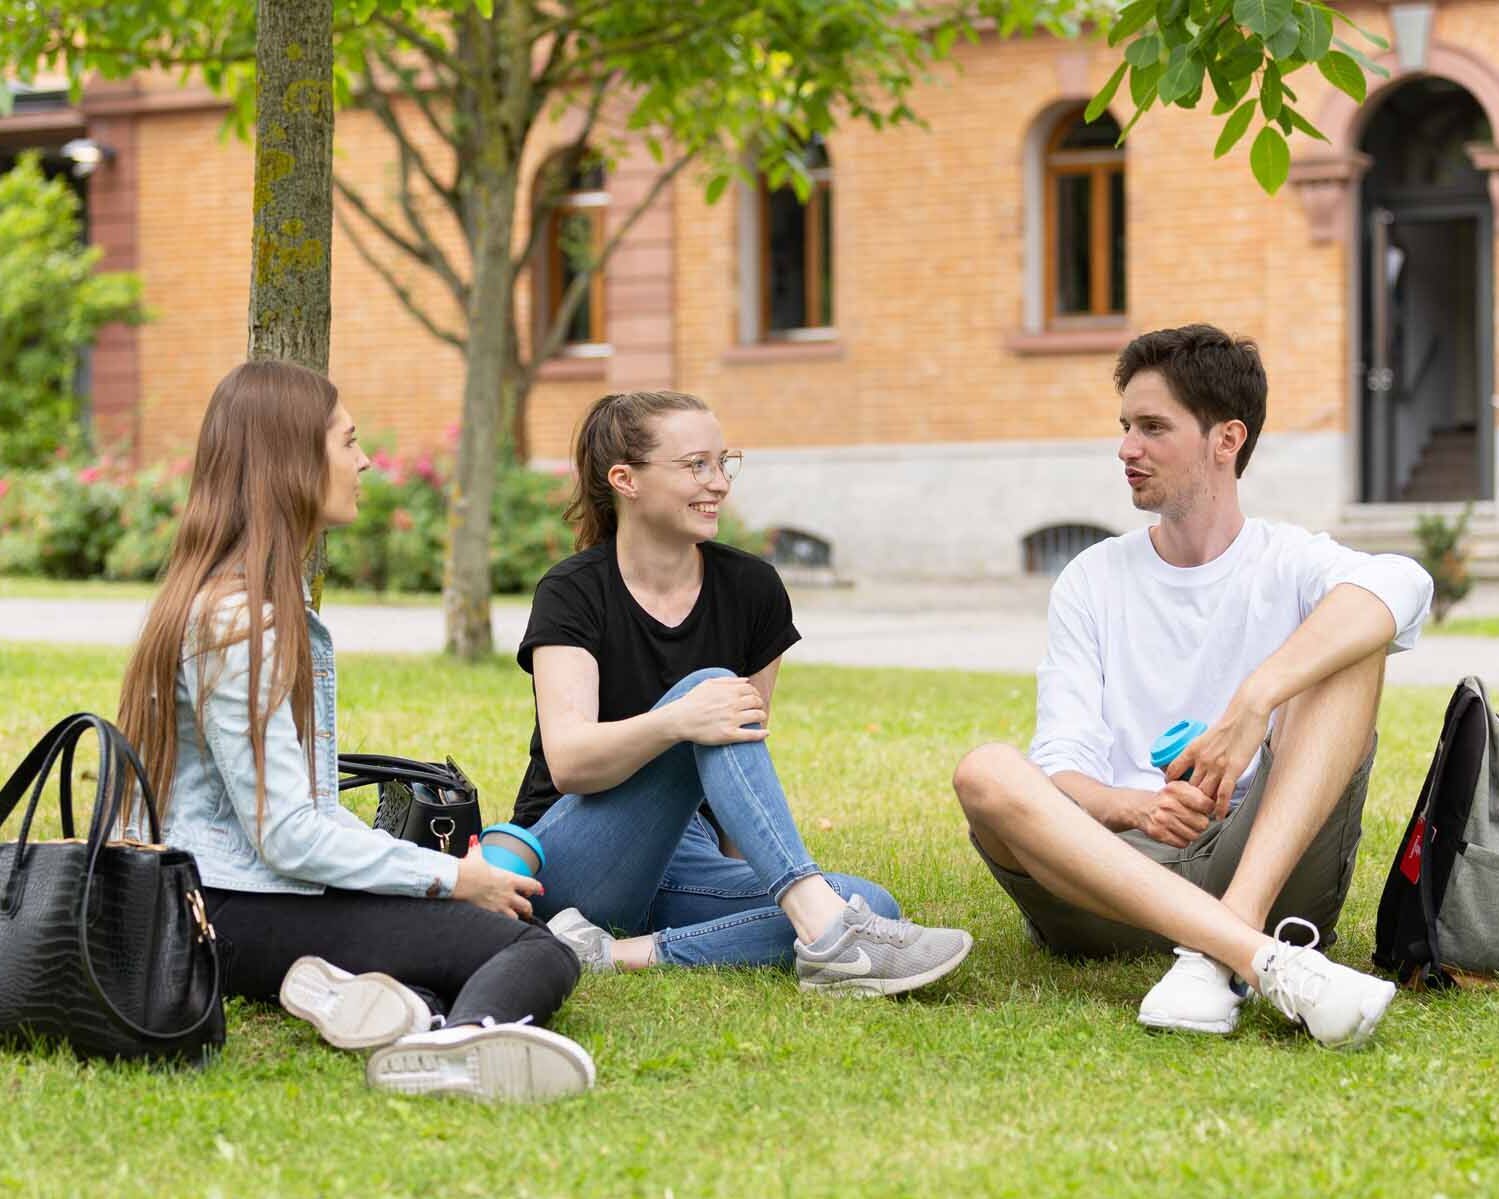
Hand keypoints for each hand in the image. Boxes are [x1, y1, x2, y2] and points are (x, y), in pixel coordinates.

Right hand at [452, 843, 542, 917]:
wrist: (459, 881)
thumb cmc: (469, 869)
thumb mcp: (476, 856)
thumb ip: (478, 850)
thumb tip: (474, 842)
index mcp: (509, 879)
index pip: (531, 884)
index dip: (537, 888)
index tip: (539, 890)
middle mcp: (508, 894)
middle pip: (527, 905)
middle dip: (529, 908)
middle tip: (527, 908)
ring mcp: (500, 905)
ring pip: (517, 916)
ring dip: (517, 917)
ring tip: (516, 918)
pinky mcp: (490, 914)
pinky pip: (503, 923)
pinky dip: (505, 924)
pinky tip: (503, 926)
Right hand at [666, 677, 768, 745]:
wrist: (680, 720)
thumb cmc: (693, 701)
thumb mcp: (708, 684)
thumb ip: (728, 681)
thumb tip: (747, 680)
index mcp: (729, 691)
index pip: (751, 690)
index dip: (755, 694)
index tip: (754, 699)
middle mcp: (733, 704)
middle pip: (756, 702)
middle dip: (759, 704)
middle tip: (757, 709)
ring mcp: (732, 720)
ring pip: (757, 716)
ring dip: (762, 716)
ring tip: (760, 718)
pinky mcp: (729, 735)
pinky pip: (751, 735)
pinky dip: (761, 734)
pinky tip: (766, 733)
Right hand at [1134, 781, 1216, 848]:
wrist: (1141, 808)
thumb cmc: (1167, 799)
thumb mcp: (1181, 788)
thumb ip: (1199, 794)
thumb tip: (1219, 808)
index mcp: (1176, 789)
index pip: (1206, 804)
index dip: (1208, 809)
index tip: (1202, 809)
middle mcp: (1168, 803)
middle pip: (1202, 823)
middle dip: (1200, 823)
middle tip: (1193, 819)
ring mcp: (1162, 819)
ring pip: (1194, 835)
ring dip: (1192, 833)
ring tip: (1185, 826)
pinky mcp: (1158, 833)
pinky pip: (1183, 843)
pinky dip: (1183, 840)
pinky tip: (1177, 832)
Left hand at [1166, 700, 1269, 817]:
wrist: (1246, 713)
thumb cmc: (1230, 721)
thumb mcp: (1208, 735)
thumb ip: (1204, 749)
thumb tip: (1203, 759)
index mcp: (1192, 749)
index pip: (1173, 770)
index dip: (1171, 783)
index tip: (1173, 791)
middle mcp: (1201, 759)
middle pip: (1188, 787)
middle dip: (1187, 799)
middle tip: (1189, 808)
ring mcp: (1216, 766)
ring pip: (1204, 793)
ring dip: (1203, 806)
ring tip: (1204, 815)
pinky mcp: (1233, 770)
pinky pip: (1223, 794)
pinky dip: (1220, 807)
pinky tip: (1219, 815)